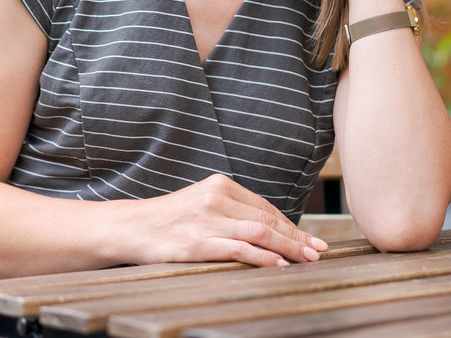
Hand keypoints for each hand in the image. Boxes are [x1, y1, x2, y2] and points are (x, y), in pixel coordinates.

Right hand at [120, 174, 326, 267]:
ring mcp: (207, 220)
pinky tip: (279, 265)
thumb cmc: (169, 218)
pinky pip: (239, 249)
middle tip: (319, 250)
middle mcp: (216, 198)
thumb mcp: (202, 202)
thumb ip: (232, 210)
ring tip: (308, 259)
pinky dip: (263, 257)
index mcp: (219, 185)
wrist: (132, 227)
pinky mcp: (199, 242)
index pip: (265, 207)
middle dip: (297, 237)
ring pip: (259, 233)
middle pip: (267, 219)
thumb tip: (269, 228)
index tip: (310, 239)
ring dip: (289, 247)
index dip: (291, 225)